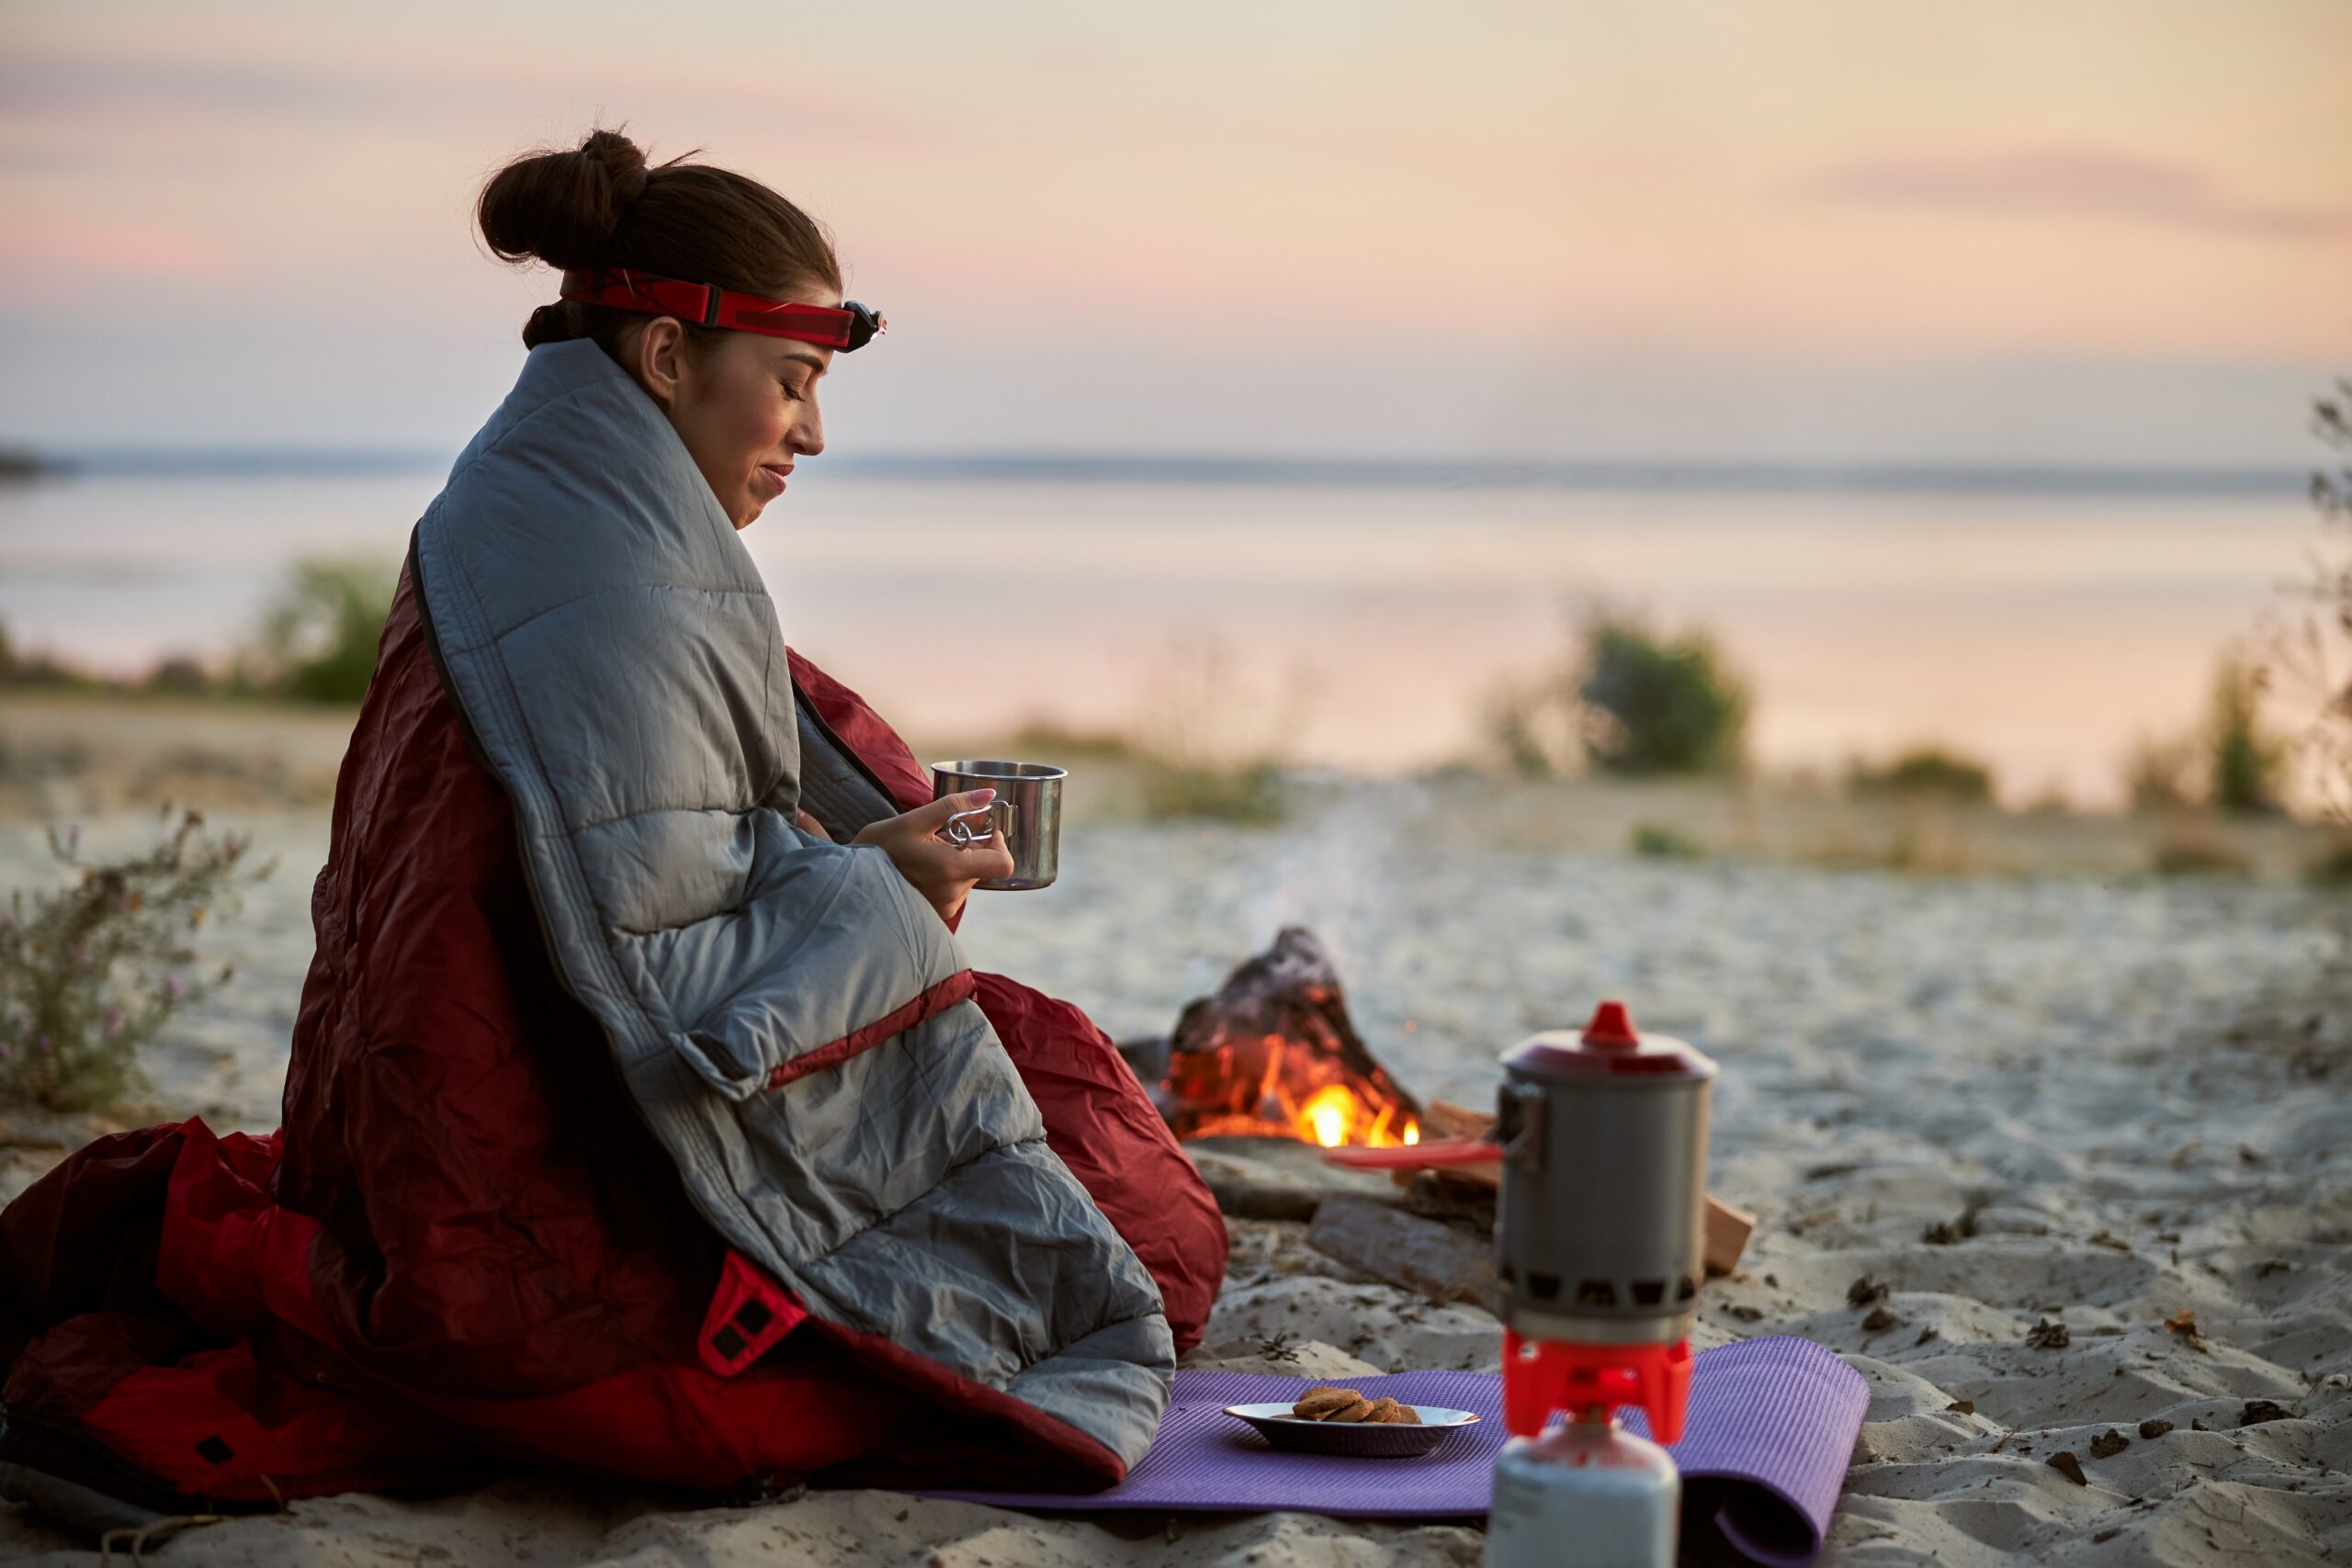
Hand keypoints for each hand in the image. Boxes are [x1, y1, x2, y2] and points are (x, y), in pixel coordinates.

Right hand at [850, 790, 1015, 923]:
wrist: (851, 882)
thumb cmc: (879, 847)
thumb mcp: (914, 820)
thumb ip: (954, 806)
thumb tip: (989, 794)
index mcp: (951, 869)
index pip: (1003, 863)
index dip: (1000, 844)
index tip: (984, 832)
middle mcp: (953, 893)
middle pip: (985, 867)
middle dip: (971, 849)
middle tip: (941, 839)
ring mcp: (945, 907)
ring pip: (970, 877)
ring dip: (958, 862)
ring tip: (927, 855)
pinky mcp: (938, 913)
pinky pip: (957, 889)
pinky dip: (948, 876)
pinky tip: (924, 869)